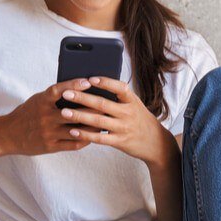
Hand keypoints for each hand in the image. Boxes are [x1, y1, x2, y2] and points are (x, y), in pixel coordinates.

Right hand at [0, 78, 106, 155]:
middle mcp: (44, 117)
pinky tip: (93, 136)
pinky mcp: (49, 146)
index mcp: (41, 102)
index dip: (73, 85)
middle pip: (72, 112)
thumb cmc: (27, 114)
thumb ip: (54, 96)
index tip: (87, 82)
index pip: (58, 90)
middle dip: (91, 109)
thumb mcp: (37, 100)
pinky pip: (71, 144)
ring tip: (105, 122)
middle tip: (107, 105)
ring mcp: (47, 133)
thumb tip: (77, 89)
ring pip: (75, 130)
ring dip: (91, 127)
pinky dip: (84, 140)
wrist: (8, 135)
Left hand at [57, 76, 175, 165]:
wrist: (155, 142)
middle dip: (82, 97)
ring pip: (98, 121)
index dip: (105, 82)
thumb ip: (118, 98)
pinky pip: (100, 138)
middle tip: (66, 93)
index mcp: (132, 100)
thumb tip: (93, 85)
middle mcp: (128, 113)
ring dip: (80, 115)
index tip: (90, 78)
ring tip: (64, 112)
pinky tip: (73, 131)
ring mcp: (124, 128)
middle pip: (102, 104)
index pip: (119, 88)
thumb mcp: (134, 105)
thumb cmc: (139, 119)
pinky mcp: (119, 141)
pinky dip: (86, 134)